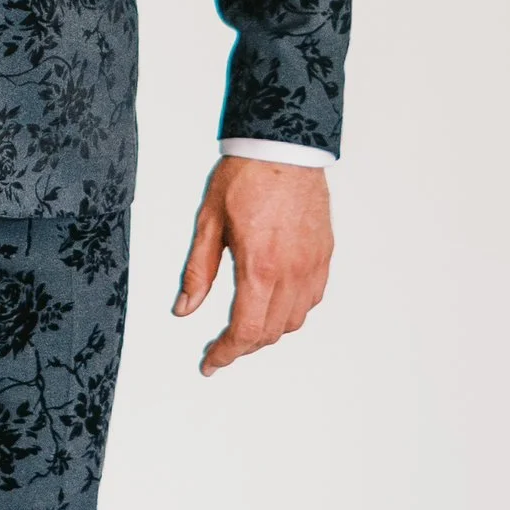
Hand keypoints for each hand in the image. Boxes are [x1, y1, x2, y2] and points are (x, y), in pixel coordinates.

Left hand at [174, 156, 332, 374]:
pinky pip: (313, 298)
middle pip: (271, 332)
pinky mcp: (325, 255)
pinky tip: (275, 303)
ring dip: (269, 331)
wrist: (283, 147)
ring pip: (295, 320)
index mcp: (260, 267)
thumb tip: (185, 308)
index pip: (245, 330)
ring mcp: (313, 265)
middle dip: (244, 346)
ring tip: (245, 326)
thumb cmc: (246, 177)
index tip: (211, 362)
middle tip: (221, 347)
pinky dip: (293, 311)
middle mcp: (292, 273)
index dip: (226, 353)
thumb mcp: (209, 223)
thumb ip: (198, 271)